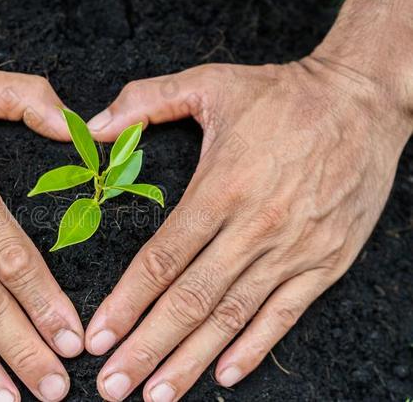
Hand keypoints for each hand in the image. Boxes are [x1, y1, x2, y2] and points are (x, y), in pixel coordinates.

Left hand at [84, 58, 411, 400]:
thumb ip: (145, 102)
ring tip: (156, 394)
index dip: (126, 302)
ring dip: (190, 361)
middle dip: (147, 348)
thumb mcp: (210, 82)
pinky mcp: (325, 261)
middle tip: (113, 386)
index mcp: (222, 187)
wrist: (363, 101)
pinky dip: (254, 348)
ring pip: (232, 317)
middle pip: (191, 300)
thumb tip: (91, 127)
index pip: (163, 259)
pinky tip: (223, 374)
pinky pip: (285, 314)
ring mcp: (294, 249)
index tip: (99, 336)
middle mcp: (256, 227)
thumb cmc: (284, 95)